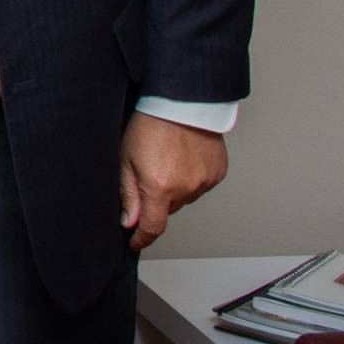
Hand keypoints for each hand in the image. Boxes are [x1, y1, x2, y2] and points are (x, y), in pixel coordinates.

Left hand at [119, 111, 226, 249]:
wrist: (181, 102)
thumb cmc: (150, 124)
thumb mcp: (126, 158)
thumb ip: (128, 193)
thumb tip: (129, 222)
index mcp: (160, 188)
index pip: (152, 227)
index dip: (142, 238)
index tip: (135, 241)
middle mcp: (186, 189)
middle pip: (168, 209)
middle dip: (156, 200)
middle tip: (148, 174)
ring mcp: (204, 182)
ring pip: (185, 198)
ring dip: (174, 188)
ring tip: (167, 159)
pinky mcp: (217, 173)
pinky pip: (200, 185)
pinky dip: (191, 178)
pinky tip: (183, 158)